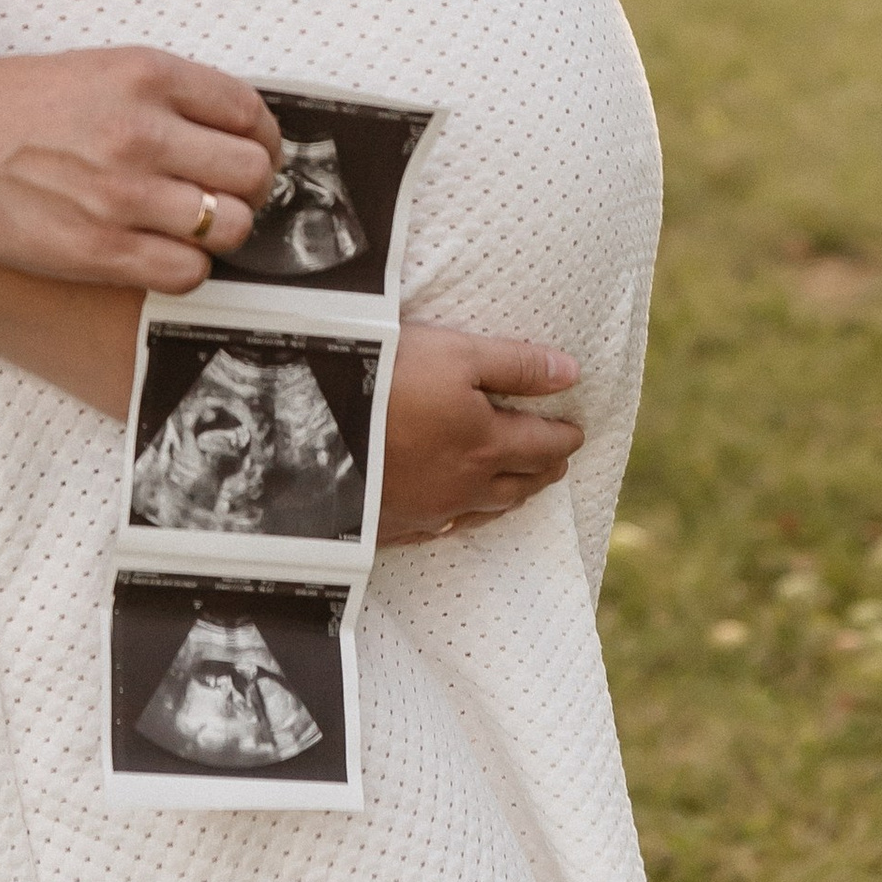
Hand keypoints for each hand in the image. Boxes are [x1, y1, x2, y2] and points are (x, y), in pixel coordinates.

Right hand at [0, 50, 278, 292]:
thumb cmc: (16, 106)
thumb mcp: (101, 69)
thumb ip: (169, 95)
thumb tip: (237, 132)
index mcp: (148, 76)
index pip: (250, 113)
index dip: (262, 140)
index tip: (252, 153)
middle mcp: (143, 132)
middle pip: (252, 173)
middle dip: (248, 187)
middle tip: (224, 193)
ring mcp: (124, 194)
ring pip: (230, 226)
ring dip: (219, 230)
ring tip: (190, 225)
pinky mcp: (102, 250)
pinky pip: (189, 272)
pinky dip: (187, 267)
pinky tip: (161, 251)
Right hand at [375, 321, 583, 541]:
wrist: (304, 427)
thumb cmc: (384, 378)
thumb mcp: (454, 353)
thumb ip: (516, 364)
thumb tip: (572, 373)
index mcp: (486, 444)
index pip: (543, 445)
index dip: (565, 437)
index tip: (577, 432)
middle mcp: (464, 486)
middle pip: (520, 483)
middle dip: (544, 468)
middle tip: (557, 460)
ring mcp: (426, 511)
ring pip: (484, 510)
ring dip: (509, 496)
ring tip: (519, 486)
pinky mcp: (390, 524)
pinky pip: (440, 528)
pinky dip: (460, 519)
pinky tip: (455, 516)